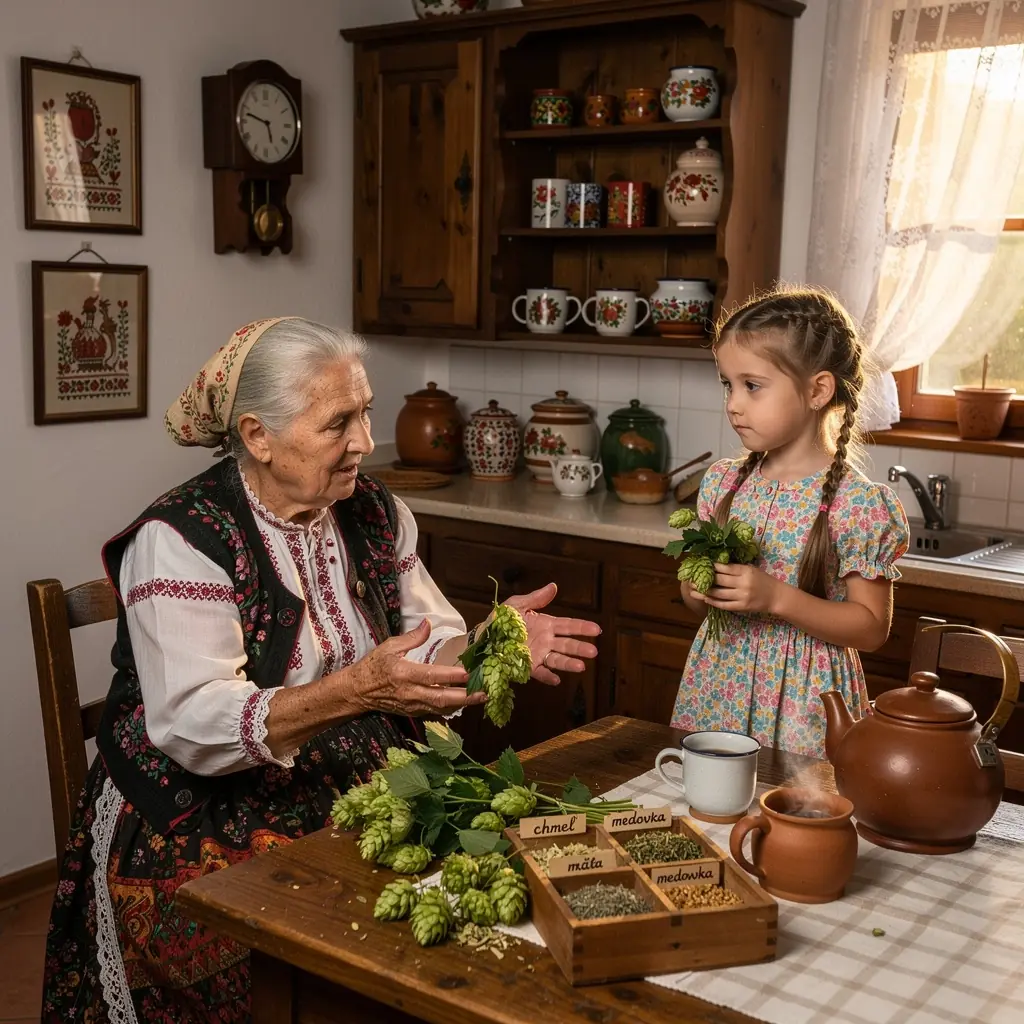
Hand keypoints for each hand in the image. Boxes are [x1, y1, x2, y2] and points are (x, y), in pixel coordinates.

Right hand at [345, 620, 483, 715]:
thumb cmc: (373, 666)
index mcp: (404, 674)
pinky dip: (452, 708)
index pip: (432, 676)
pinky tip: (465, 702)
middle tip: (486, 692)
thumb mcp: (389, 646)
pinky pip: (436, 712)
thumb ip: (412, 637)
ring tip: (481, 697)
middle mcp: (410, 693)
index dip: (451, 676)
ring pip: (442, 708)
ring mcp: (412, 705)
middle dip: (466, 697)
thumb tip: (428, 623)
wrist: (357, 691)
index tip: (469, 672)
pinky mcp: (413, 712)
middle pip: (442, 698)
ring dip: (463, 704)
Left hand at [503, 583, 600, 685]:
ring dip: (569, 663)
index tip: (596, 629)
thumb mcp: (516, 605)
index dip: (582, 627)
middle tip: (593, 652)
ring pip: (557, 660)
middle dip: (580, 648)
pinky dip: (548, 677)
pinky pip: (540, 672)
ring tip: (581, 667)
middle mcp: (545, 641)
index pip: (568, 626)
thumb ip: (535, 598)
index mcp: (545, 624)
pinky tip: (556, 679)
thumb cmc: (501, 621)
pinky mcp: (527, 667)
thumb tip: (553, 586)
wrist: (483, 639)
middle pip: (567, 644)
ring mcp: (538, 655)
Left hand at [698, 563, 779, 614]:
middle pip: (719, 580)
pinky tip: (705, 599)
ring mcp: (742, 596)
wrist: (776, 596)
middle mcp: (743, 583)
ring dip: (704, 592)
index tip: (700, 565)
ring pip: (719, 594)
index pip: (725, 568)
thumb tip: (716, 564)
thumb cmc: (763, 580)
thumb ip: (736, 568)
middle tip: (691, 577)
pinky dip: (713, 602)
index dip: (711, 567)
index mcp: (746, 571)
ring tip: (693, 589)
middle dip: (704, 578)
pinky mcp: (741, 607)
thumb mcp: (751, 569)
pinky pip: (724, 605)